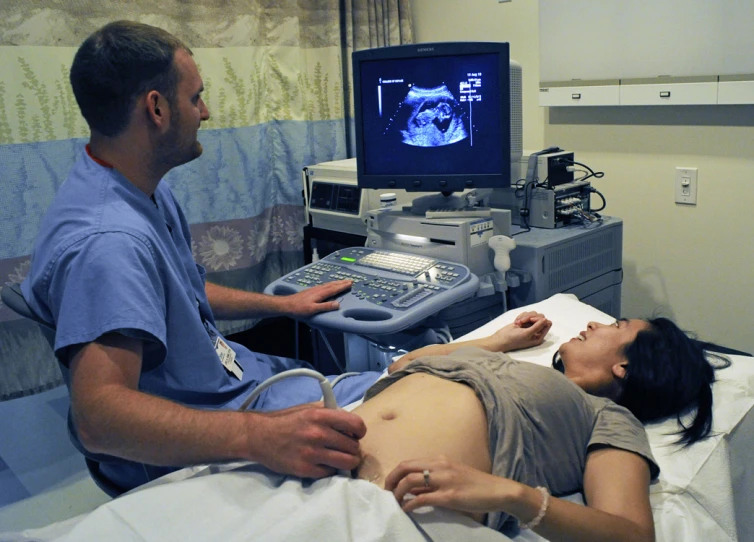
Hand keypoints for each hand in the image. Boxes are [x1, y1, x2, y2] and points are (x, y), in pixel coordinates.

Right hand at [253, 403, 366, 477]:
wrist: (260, 436)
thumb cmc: (286, 420)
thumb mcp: (308, 408)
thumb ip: (330, 413)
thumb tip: (349, 423)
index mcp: (321, 416)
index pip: (356, 424)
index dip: (360, 431)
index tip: (357, 434)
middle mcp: (319, 434)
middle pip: (353, 446)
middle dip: (352, 447)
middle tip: (345, 447)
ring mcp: (312, 454)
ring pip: (346, 462)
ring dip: (348, 461)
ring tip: (342, 458)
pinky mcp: (305, 470)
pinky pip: (330, 473)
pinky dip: (330, 469)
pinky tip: (324, 463)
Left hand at [283, 280, 352, 317]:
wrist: (287, 304)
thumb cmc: (299, 308)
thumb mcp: (313, 309)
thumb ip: (325, 306)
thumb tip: (338, 304)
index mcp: (320, 293)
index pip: (334, 289)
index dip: (343, 286)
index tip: (350, 283)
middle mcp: (318, 289)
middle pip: (332, 285)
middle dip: (341, 282)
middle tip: (350, 280)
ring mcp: (314, 289)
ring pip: (328, 284)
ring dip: (336, 282)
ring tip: (342, 281)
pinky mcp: (311, 290)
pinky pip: (324, 285)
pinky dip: (330, 284)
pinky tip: (329, 285)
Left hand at [385, 455, 513, 513]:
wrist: (498, 490)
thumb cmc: (475, 484)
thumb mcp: (452, 476)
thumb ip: (432, 480)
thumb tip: (411, 489)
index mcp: (440, 460)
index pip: (409, 462)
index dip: (395, 473)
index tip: (389, 484)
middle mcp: (440, 466)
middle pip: (405, 468)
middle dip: (391, 480)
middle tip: (386, 493)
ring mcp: (444, 480)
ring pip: (410, 481)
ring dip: (398, 492)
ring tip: (394, 502)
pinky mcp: (450, 496)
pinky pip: (423, 499)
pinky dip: (410, 504)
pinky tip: (407, 510)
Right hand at [491, 311, 551, 351]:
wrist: (501, 338)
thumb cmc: (514, 339)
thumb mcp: (526, 334)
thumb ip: (537, 327)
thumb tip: (545, 319)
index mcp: (539, 336)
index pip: (547, 323)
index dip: (540, 319)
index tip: (531, 320)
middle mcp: (536, 330)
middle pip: (541, 317)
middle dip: (530, 317)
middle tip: (522, 322)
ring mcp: (530, 325)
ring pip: (533, 314)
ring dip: (525, 316)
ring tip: (518, 323)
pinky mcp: (524, 321)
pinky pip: (527, 313)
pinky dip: (521, 316)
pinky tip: (516, 322)